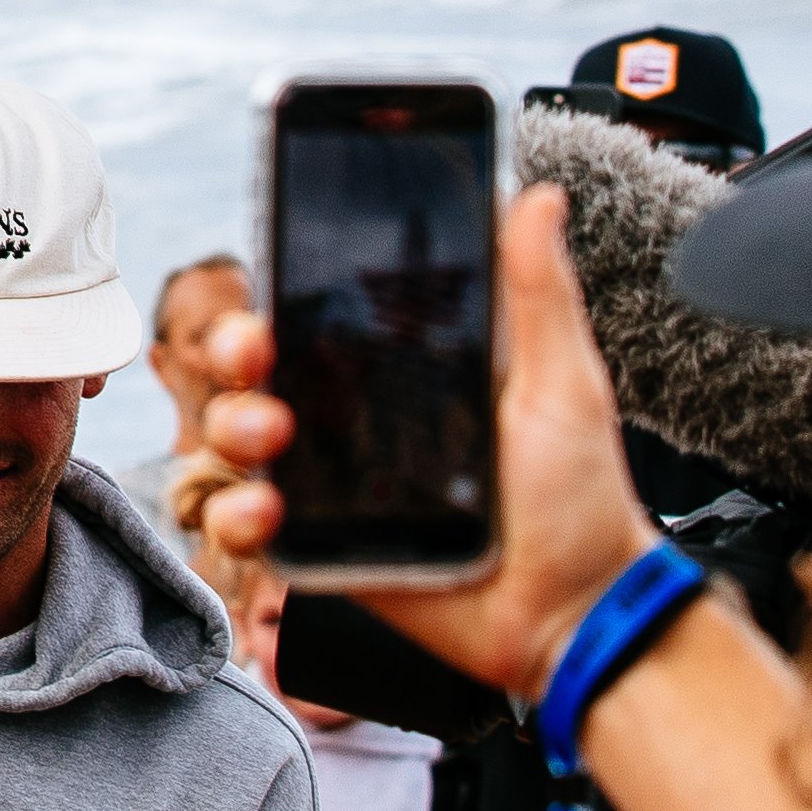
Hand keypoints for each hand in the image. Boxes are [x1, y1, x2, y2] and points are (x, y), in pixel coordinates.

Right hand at [201, 185, 657, 698]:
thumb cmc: (581, 497)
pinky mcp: (318, 549)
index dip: (274, 293)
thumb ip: (540, 291)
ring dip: (230, 426)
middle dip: (232, 349)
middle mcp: (350, 418)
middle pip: (254, 365)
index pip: (311, 312)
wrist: (580, 615)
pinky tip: (267, 513)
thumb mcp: (564, 384)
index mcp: (395, 370)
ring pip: (233, 436)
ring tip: (270, 440)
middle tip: (257, 357)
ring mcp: (329, 484)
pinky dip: (234, 514)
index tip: (271, 288)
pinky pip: (243, 523)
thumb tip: (540, 195)